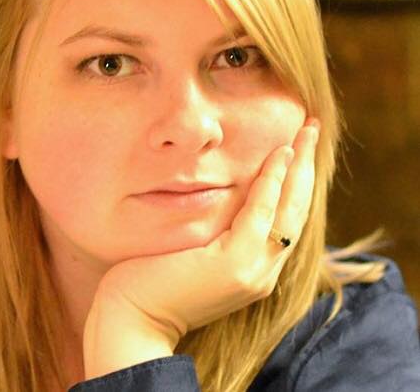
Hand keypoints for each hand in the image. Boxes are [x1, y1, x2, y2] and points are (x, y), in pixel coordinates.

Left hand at [83, 118, 319, 375]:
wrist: (133, 318)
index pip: (285, 218)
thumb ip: (216, 228)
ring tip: (305, 132)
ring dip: (299, 167)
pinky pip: (260, 214)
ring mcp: (253, 270)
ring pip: (288, 210)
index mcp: (255, 268)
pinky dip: (272, 183)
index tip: (298, 148)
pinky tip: (279, 155)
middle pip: (297, 211)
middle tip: (312, 128)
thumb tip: (218, 193)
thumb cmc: (151, 280)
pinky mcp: (235, 265)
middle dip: (307, 167)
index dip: (296, 182)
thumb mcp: (195, 249)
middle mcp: (263, 271)